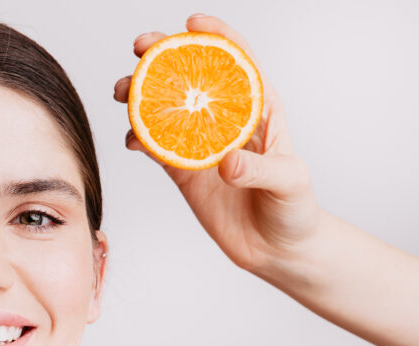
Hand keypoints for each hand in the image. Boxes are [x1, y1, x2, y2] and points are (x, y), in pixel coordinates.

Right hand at [114, 15, 321, 276]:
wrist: (278, 250)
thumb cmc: (295, 208)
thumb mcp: (289, 183)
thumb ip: (259, 170)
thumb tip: (226, 161)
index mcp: (258, 108)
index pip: (236, 60)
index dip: (214, 36)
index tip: (190, 23)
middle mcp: (226, 119)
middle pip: (191, 76)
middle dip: (163, 56)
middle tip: (140, 49)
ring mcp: (200, 143)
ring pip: (165, 107)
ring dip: (141, 94)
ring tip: (123, 92)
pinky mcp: (182, 170)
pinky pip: (155, 146)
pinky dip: (139, 138)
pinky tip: (132, 140)